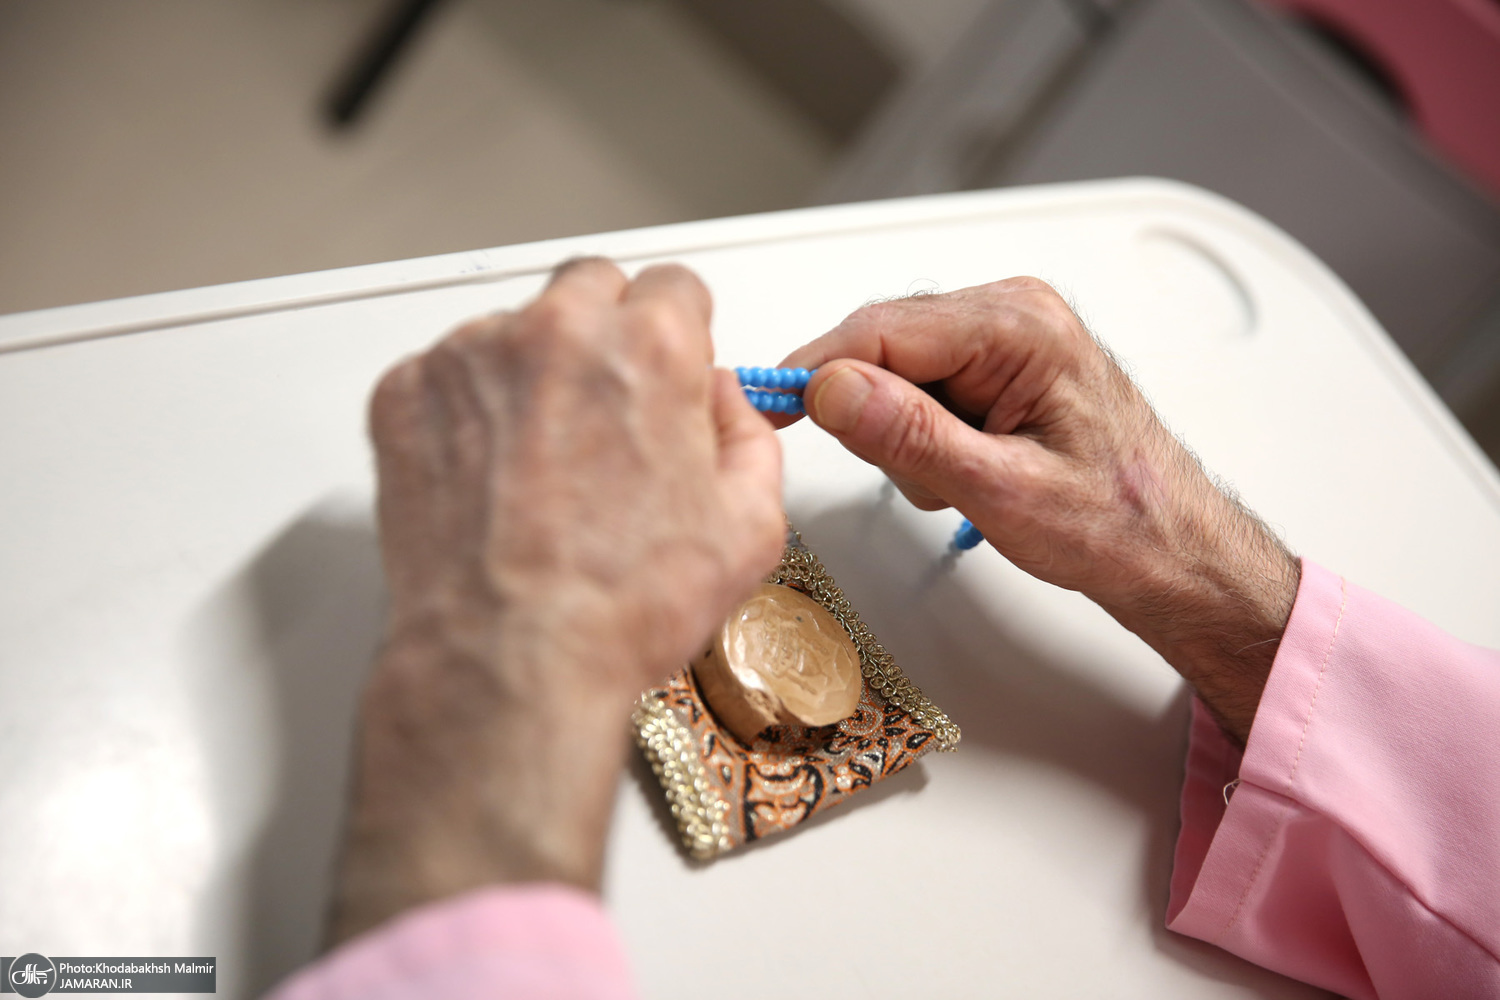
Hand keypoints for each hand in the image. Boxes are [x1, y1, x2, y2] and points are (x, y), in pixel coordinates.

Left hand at [331, 259, 783, 942]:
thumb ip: (751, 437)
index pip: (675, 287)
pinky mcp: (406, 393)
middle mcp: (558, 330)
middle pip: (590, 289)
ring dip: (533, 374)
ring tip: (541, 467)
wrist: (507, 661)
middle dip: (606, 337)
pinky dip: (468, 412)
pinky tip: (491, 479)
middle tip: (606, 416)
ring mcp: (471, 356)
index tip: (667, 375)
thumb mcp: (750, 529)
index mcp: (651, 346)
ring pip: (514, 330)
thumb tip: (725, 403)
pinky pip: (448, 375)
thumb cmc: (618, 607)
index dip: (680, 337)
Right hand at [779, 277, 1298, 743]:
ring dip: (902, 431)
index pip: (880, 328)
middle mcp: (1013, 313)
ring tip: (958, 479)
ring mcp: (1008, 336)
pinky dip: (924, 434)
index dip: (815, 370)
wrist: (1170, 549)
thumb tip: (834, 390)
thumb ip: (911, 437)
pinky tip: (964, 468)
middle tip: (910, 474)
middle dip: (872, 413)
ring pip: (898, 367)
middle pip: (884, 342)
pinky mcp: (1001, 365)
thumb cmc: (1116, 522)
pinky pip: (925, 385)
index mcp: (1019, 325)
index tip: (769, 407)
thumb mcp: (1001, 490)